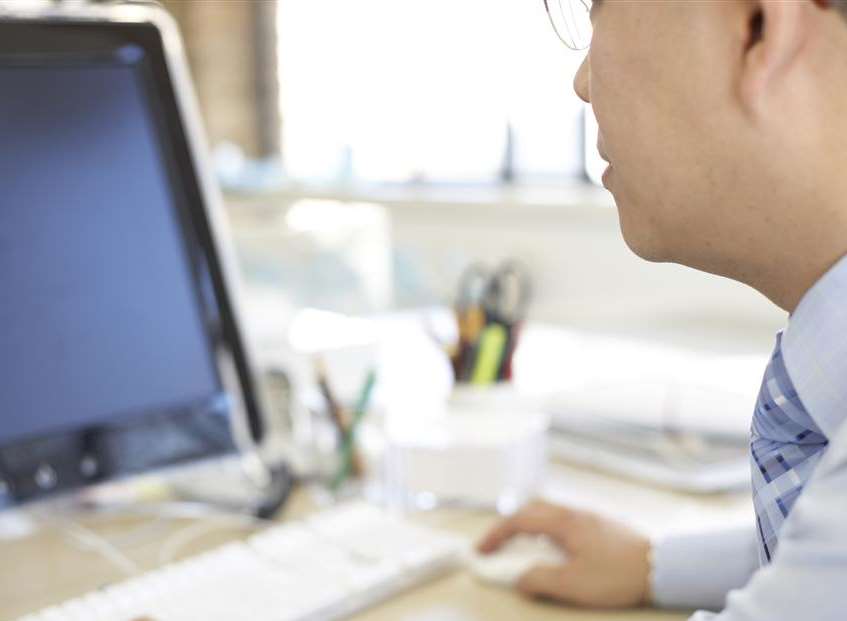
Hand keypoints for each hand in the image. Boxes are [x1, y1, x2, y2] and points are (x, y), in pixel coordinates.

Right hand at [477, 500, 651, 607]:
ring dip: (528, 527)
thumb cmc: (618, 576)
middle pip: (530, 509)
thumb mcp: (572, 586)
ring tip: (522, 548)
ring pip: (548, 513)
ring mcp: (588, 517)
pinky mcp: (601, 525)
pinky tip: (554, 549)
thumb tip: (519, 579)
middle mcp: (573, 513)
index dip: (495, 535)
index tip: (482, 551)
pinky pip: (563, 520)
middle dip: (508, 527)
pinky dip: (546, 530)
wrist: (662, 568)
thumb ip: (539, 580)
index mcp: (563, 523)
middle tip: (497, 547)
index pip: (518, 521)